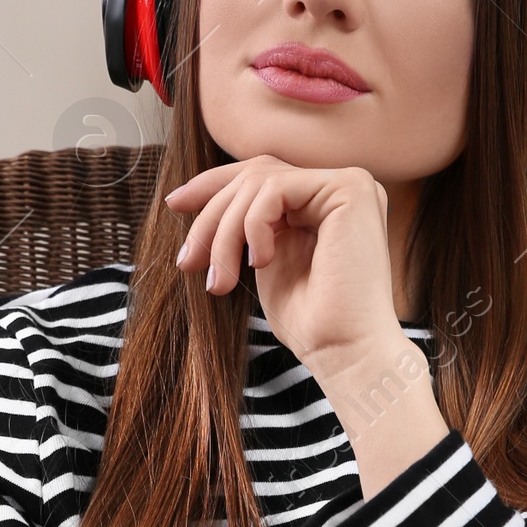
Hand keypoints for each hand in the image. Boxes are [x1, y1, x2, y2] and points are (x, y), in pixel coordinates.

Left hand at [164, 155, 403, 384]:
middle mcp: (342, 189)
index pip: (263, 175)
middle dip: (212, 217)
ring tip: (220, 280)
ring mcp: (351, 185)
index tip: (175, 204)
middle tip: (188, 262)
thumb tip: (202, 199)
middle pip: (256, 174)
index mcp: (326, 203)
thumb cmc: (311, 323)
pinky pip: (276, 188)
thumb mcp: (266, 260)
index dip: (214, 184)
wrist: (345, 352)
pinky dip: (254, 225)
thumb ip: (251, 224)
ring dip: (225, 231)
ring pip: (260, 181)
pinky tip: (261, 263)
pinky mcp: (351, 190)